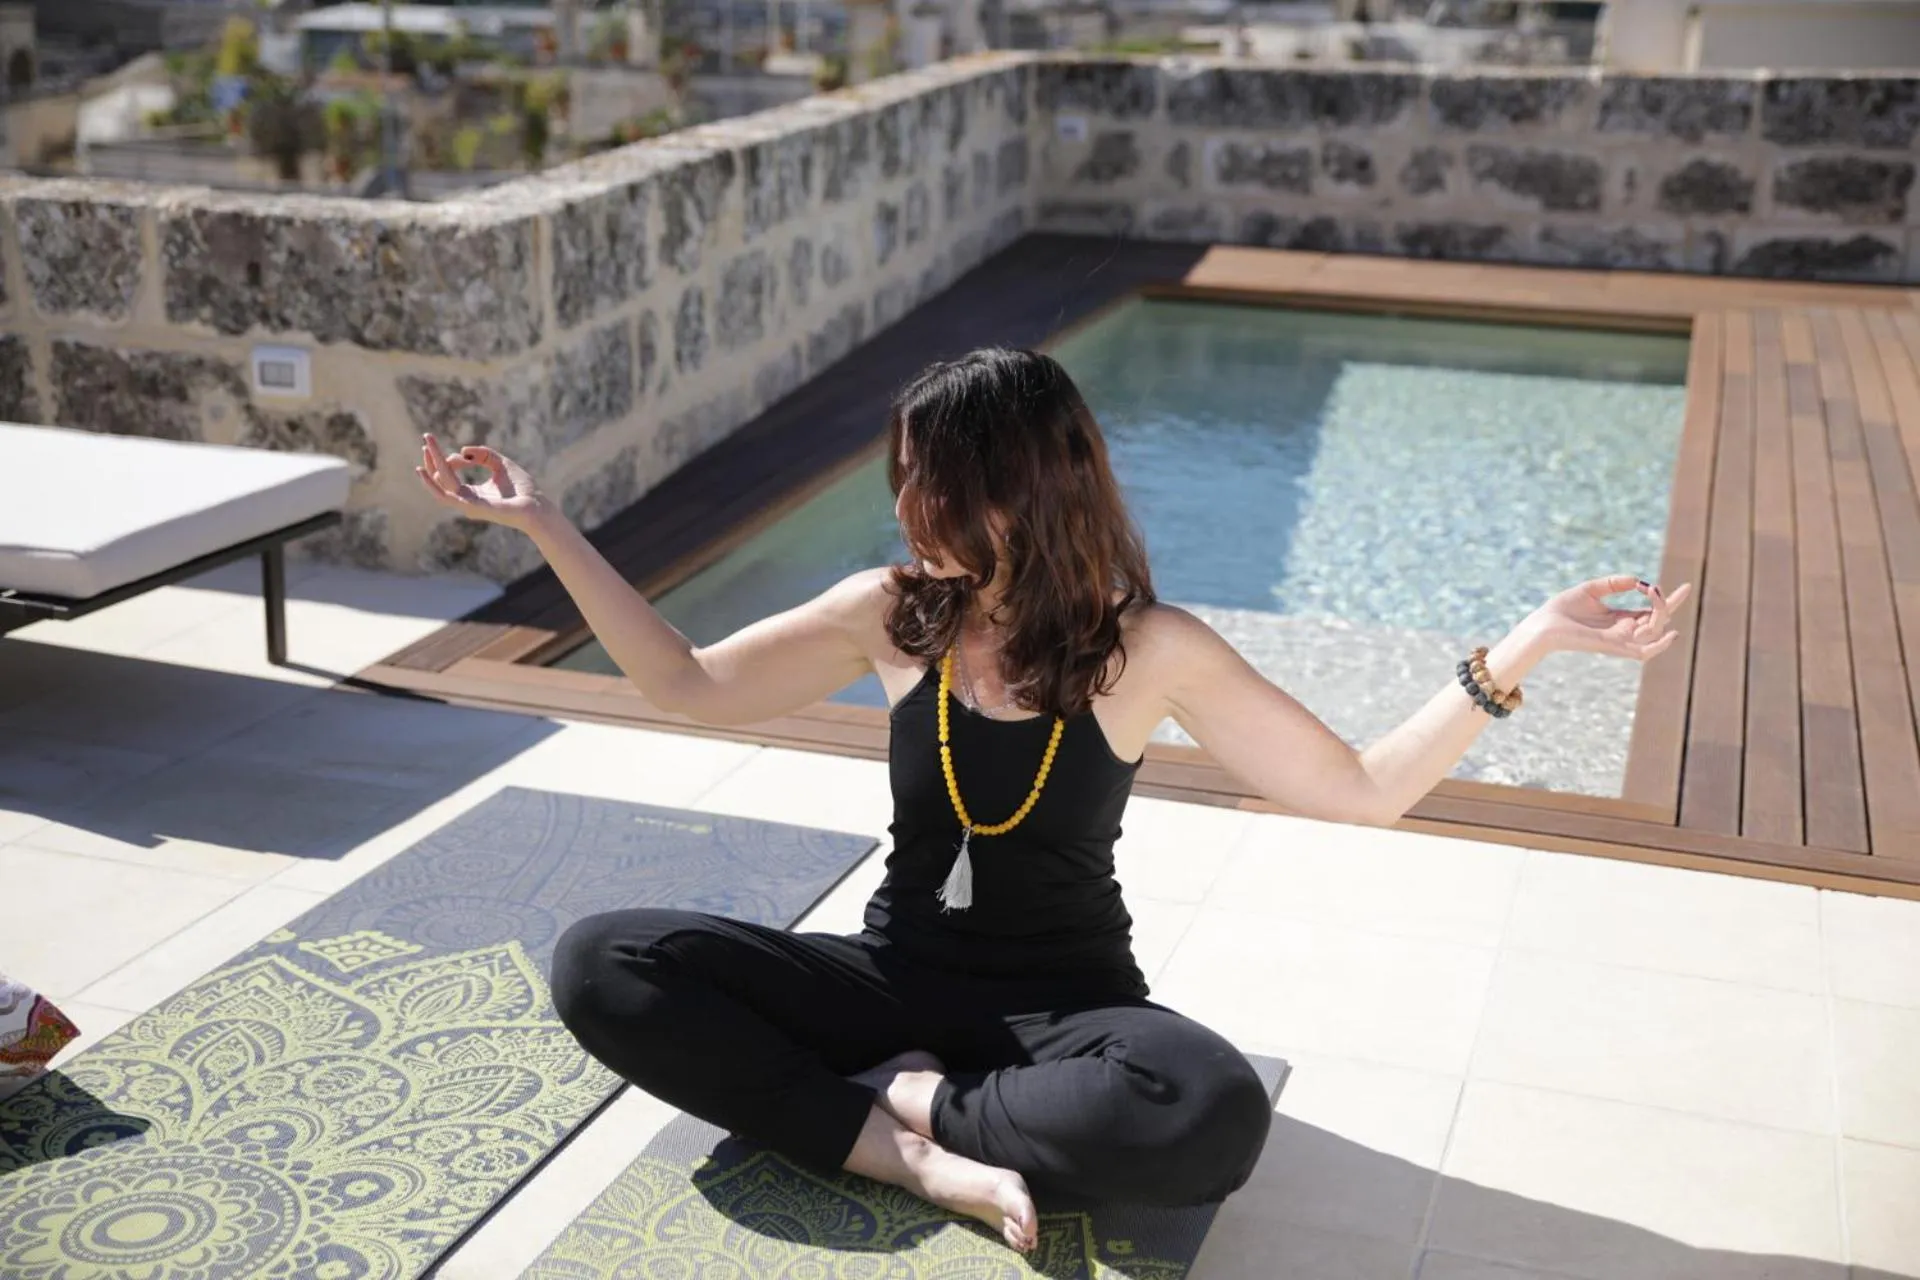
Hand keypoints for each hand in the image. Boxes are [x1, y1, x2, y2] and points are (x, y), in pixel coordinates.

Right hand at [415, 434, 550, 530]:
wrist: (536, 506)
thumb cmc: (522, 489)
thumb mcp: (501, 464)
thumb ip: (484, 454)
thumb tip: (463, 450)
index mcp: (472, 493)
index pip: (451, 475)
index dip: (453, 458)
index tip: (464, 452)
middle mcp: (466, 500)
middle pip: (441, 478)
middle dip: (433, 457)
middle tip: (426, 438)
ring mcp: (467, 504)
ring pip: (441, 484)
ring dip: (432, 465)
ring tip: (425, 448)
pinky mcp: (471, 506)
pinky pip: (446, 496)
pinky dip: (434, 484)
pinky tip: (427, 471)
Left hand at [1527, 574, 1693, 661]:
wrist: (1543, 625)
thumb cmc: (1562, 608)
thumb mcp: (1592, 589)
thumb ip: (1615, 583)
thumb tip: (1639, 581)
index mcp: (1619, 619)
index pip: (1651, 611)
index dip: (1669, 600)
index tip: (1687, 586)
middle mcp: (1624, 631)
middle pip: (1658, 621)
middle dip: (1669, 604)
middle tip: (1666, 588)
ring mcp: (1621, 640)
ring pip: (1654, 631)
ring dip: (1660, 612)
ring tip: (1654, 593)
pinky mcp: (1614, 647)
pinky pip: (1644, 652)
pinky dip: (1660, 645)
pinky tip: (1671, 632)